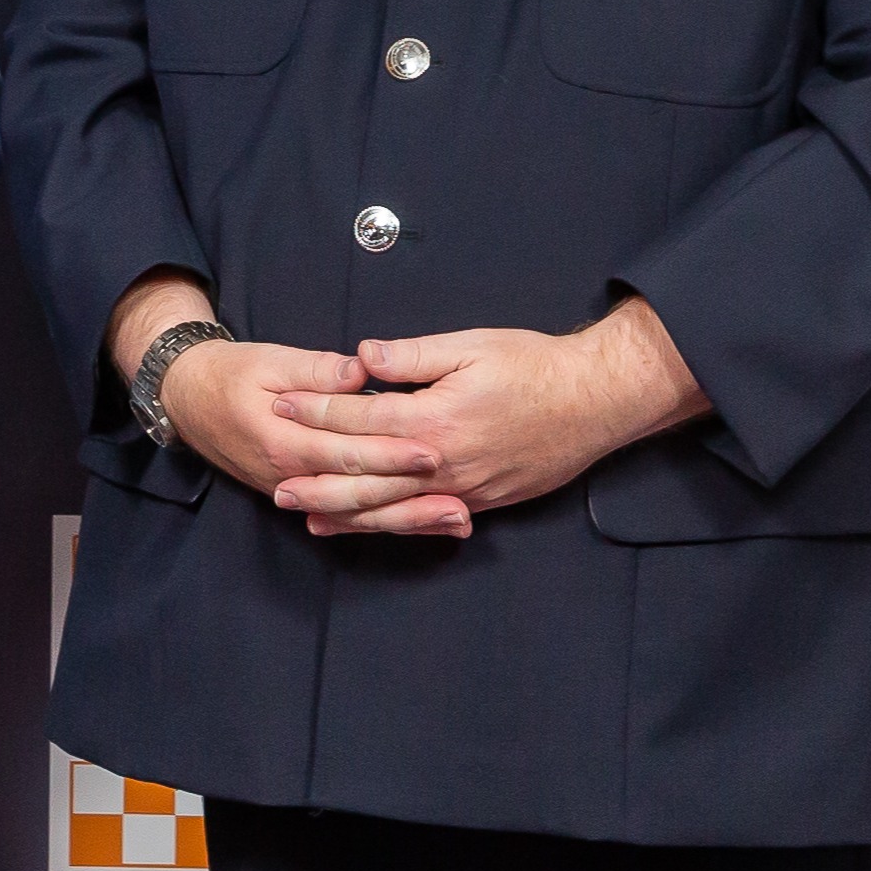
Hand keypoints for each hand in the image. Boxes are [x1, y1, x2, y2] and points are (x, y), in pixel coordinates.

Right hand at [106, 273, 436, 523]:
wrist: (186, 399)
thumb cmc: (230, 373)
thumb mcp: (269, 359)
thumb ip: (317, 369)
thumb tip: (361, 370)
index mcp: (282, 437)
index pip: (345, 452)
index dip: (389, 453)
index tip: (431, 450)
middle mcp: (288, 474)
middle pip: (357, 493)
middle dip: (410, 498)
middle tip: (459, 499)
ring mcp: (292, 491)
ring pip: (356, 514)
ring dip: (406, 519)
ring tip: (454, 521)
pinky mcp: (298, 496)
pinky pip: (345, 516)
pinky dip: (384, 522)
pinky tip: (421, 524)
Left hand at [268, 297, 709, 537]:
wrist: (596, 402)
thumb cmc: (534, 366)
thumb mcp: (469, 345)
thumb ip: (410, 356)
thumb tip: (361, 357)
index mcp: (435, 419)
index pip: (360, 420)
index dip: (316, 412)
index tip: (279, 406)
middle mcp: (445, 463)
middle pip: (367, 478)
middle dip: (317, 480)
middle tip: (273, 486)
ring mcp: (465, 488)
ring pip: (394, 510)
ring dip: (347, 514)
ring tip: (306, 516)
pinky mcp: (484, 501)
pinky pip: (426, 519)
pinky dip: (392, 524)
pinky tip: (370, 526)